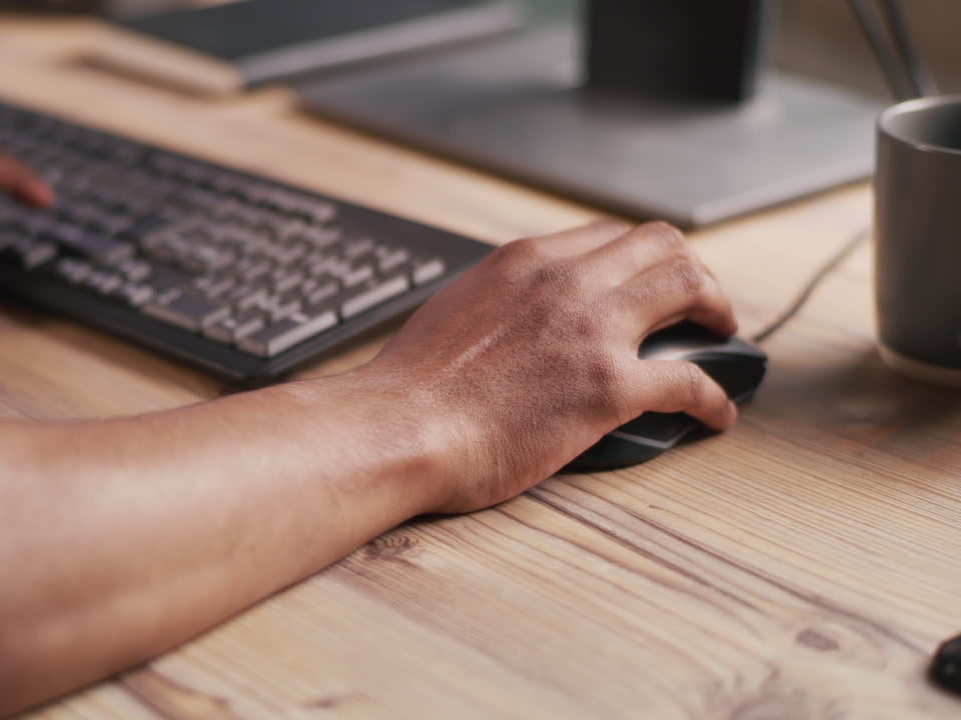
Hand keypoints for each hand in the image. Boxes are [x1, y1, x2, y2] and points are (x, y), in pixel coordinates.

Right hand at [363, 221, 738, 513]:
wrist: (400, 425)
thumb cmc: (412, 385)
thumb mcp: (455, 309)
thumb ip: (499, 299)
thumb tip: (516, 315)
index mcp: (527, 262)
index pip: (609, 235)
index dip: (640, 257)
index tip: (648, 281)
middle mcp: (568, 283)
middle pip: (663, 246)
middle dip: (692, 270)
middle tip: (700, 304)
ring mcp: (594, 332)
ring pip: (689, 288)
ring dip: (717, 311)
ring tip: (722, 337)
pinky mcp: (609, 389)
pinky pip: (690, 382)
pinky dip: (714, 398)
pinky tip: (717, 415)